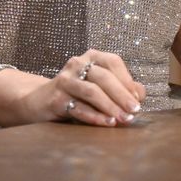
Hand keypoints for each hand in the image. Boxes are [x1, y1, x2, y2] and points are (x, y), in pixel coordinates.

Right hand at [0, 48, 145, 126]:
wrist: (39, 101)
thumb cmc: (77, 94)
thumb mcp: (100, 87)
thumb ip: (121, 88)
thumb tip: (140, 94)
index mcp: (91, 57)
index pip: (114, 63)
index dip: (128, 80)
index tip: (138, 99)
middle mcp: (77, 64)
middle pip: (104, 78)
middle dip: (122, 96)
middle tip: (134, 112)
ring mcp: (65, 80)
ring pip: (92, 92)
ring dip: (110, 107)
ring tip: (123, 120)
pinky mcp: (55, 98)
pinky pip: (78, 108)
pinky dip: (95, 116)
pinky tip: (106, 123)